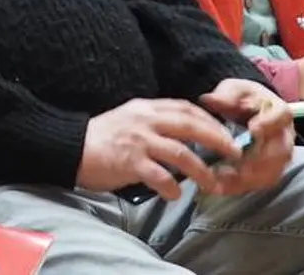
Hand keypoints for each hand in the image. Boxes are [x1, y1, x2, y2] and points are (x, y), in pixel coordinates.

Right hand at [76, 98, 240, 199]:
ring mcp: (138, 141)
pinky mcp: (130, 162)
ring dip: (202, 171)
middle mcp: (145, 121)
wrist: (70, 146)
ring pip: (182, 153)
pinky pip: (160, 176)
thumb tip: (185, 138)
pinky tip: (176, 194)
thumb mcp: (130, 120)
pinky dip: (172, 187)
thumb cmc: (101, 137)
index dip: (210, 120)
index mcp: (146, 108)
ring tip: (213, 185)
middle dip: (218, 140)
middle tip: (234, 154)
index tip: (226, 133)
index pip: (186, 108)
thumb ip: (155, 124)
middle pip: (191, 126)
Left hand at [201, 80, 295, 194]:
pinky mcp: (269, 172)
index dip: (269, 124)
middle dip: (257, 160)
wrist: (247, 111)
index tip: (253, 129)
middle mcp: (285, 137)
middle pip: (280, 152)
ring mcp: (280, 157)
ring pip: (271, 172)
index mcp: (280, 112)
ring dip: (247, 178)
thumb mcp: (233, 90)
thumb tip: (209, 100)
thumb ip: (226, 95)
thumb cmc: (242, 99)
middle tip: (232, 163)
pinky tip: (220, 186)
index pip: (281, 117)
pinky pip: (260, 184)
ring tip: (220, 179)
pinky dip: (241, 187)